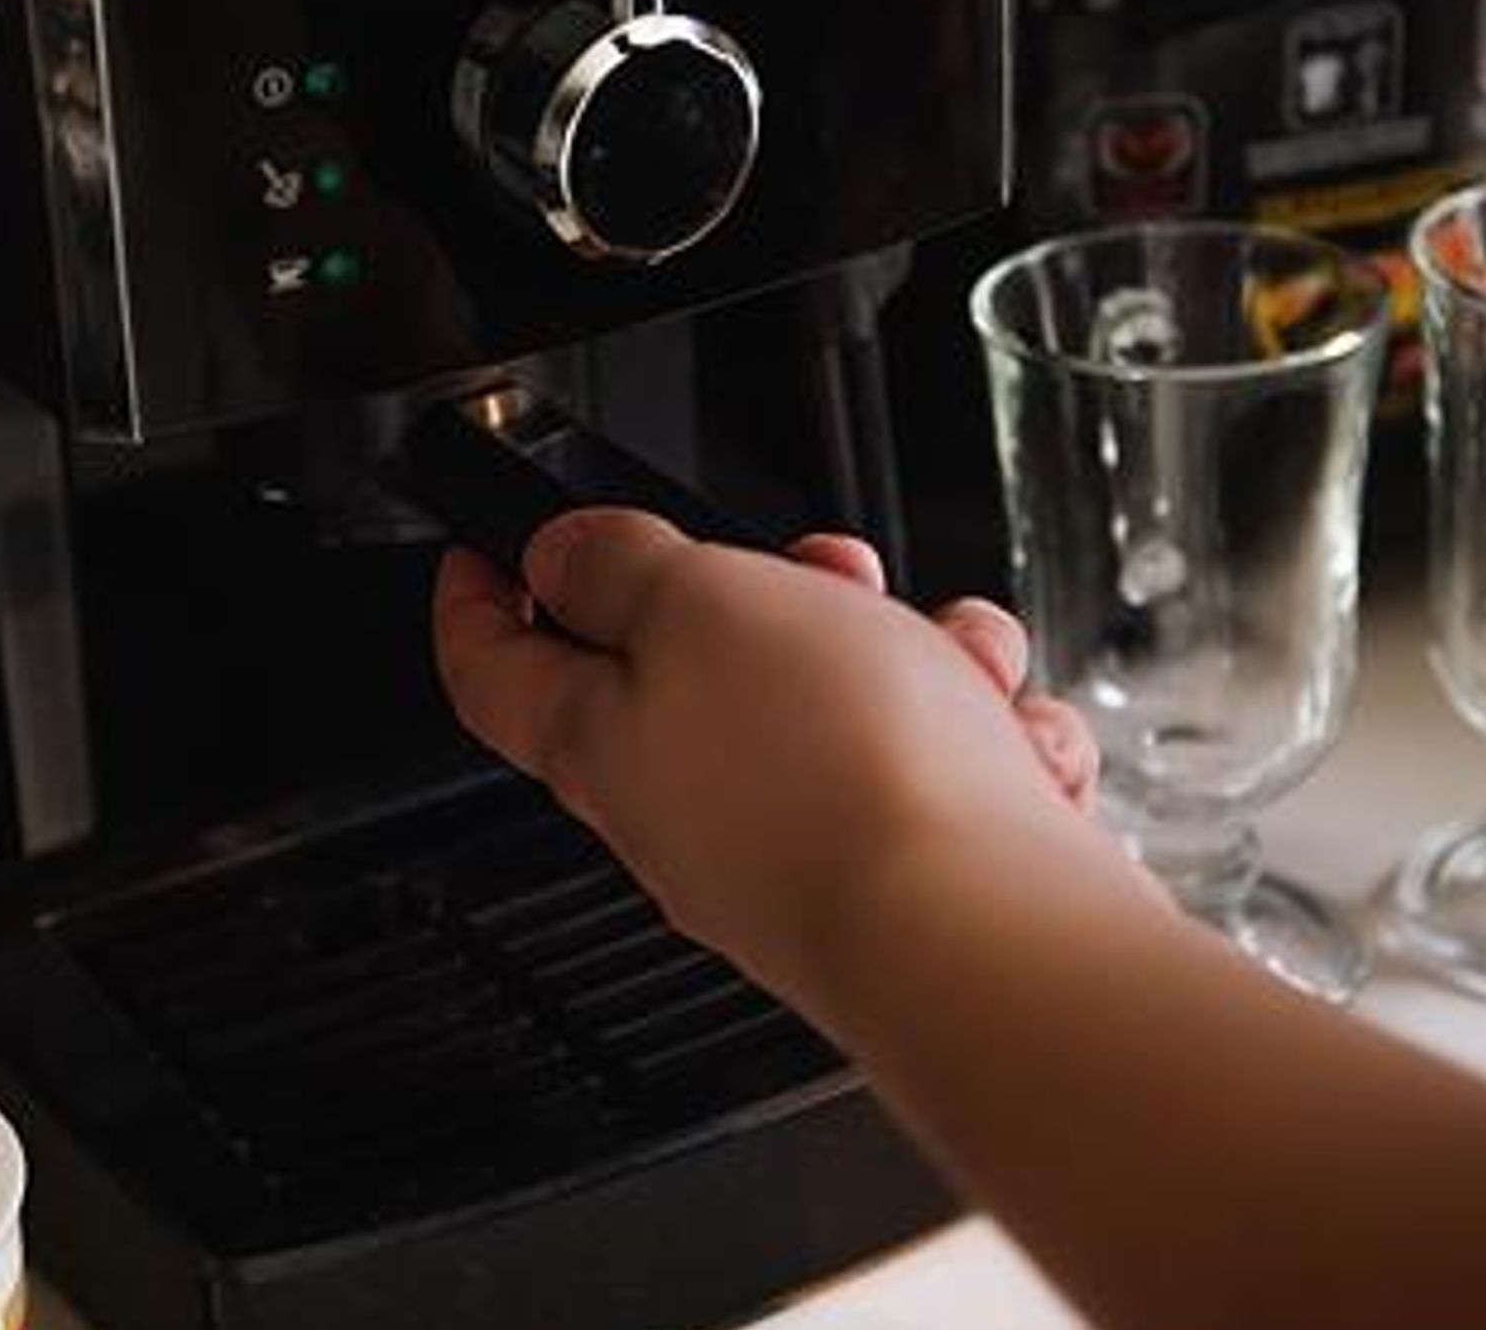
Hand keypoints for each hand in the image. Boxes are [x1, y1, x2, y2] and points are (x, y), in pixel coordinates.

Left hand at [433, 508, 1117, 1012]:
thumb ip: (621, 564)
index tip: (482, 550)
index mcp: (603, 748)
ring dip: (912, 656)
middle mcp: (692, 815)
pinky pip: (947, 772)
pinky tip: (1008, 745)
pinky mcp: (912, 880)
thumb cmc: (834, 774)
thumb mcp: (696, 599)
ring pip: (848, 705)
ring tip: (948, 661)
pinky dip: (988, 741)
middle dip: (777, 592)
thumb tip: (562, 554)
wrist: (984, 934)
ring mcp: (805, 854)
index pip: (495, 674)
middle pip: (703, 669)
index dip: (477, 599)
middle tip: (821, 568)